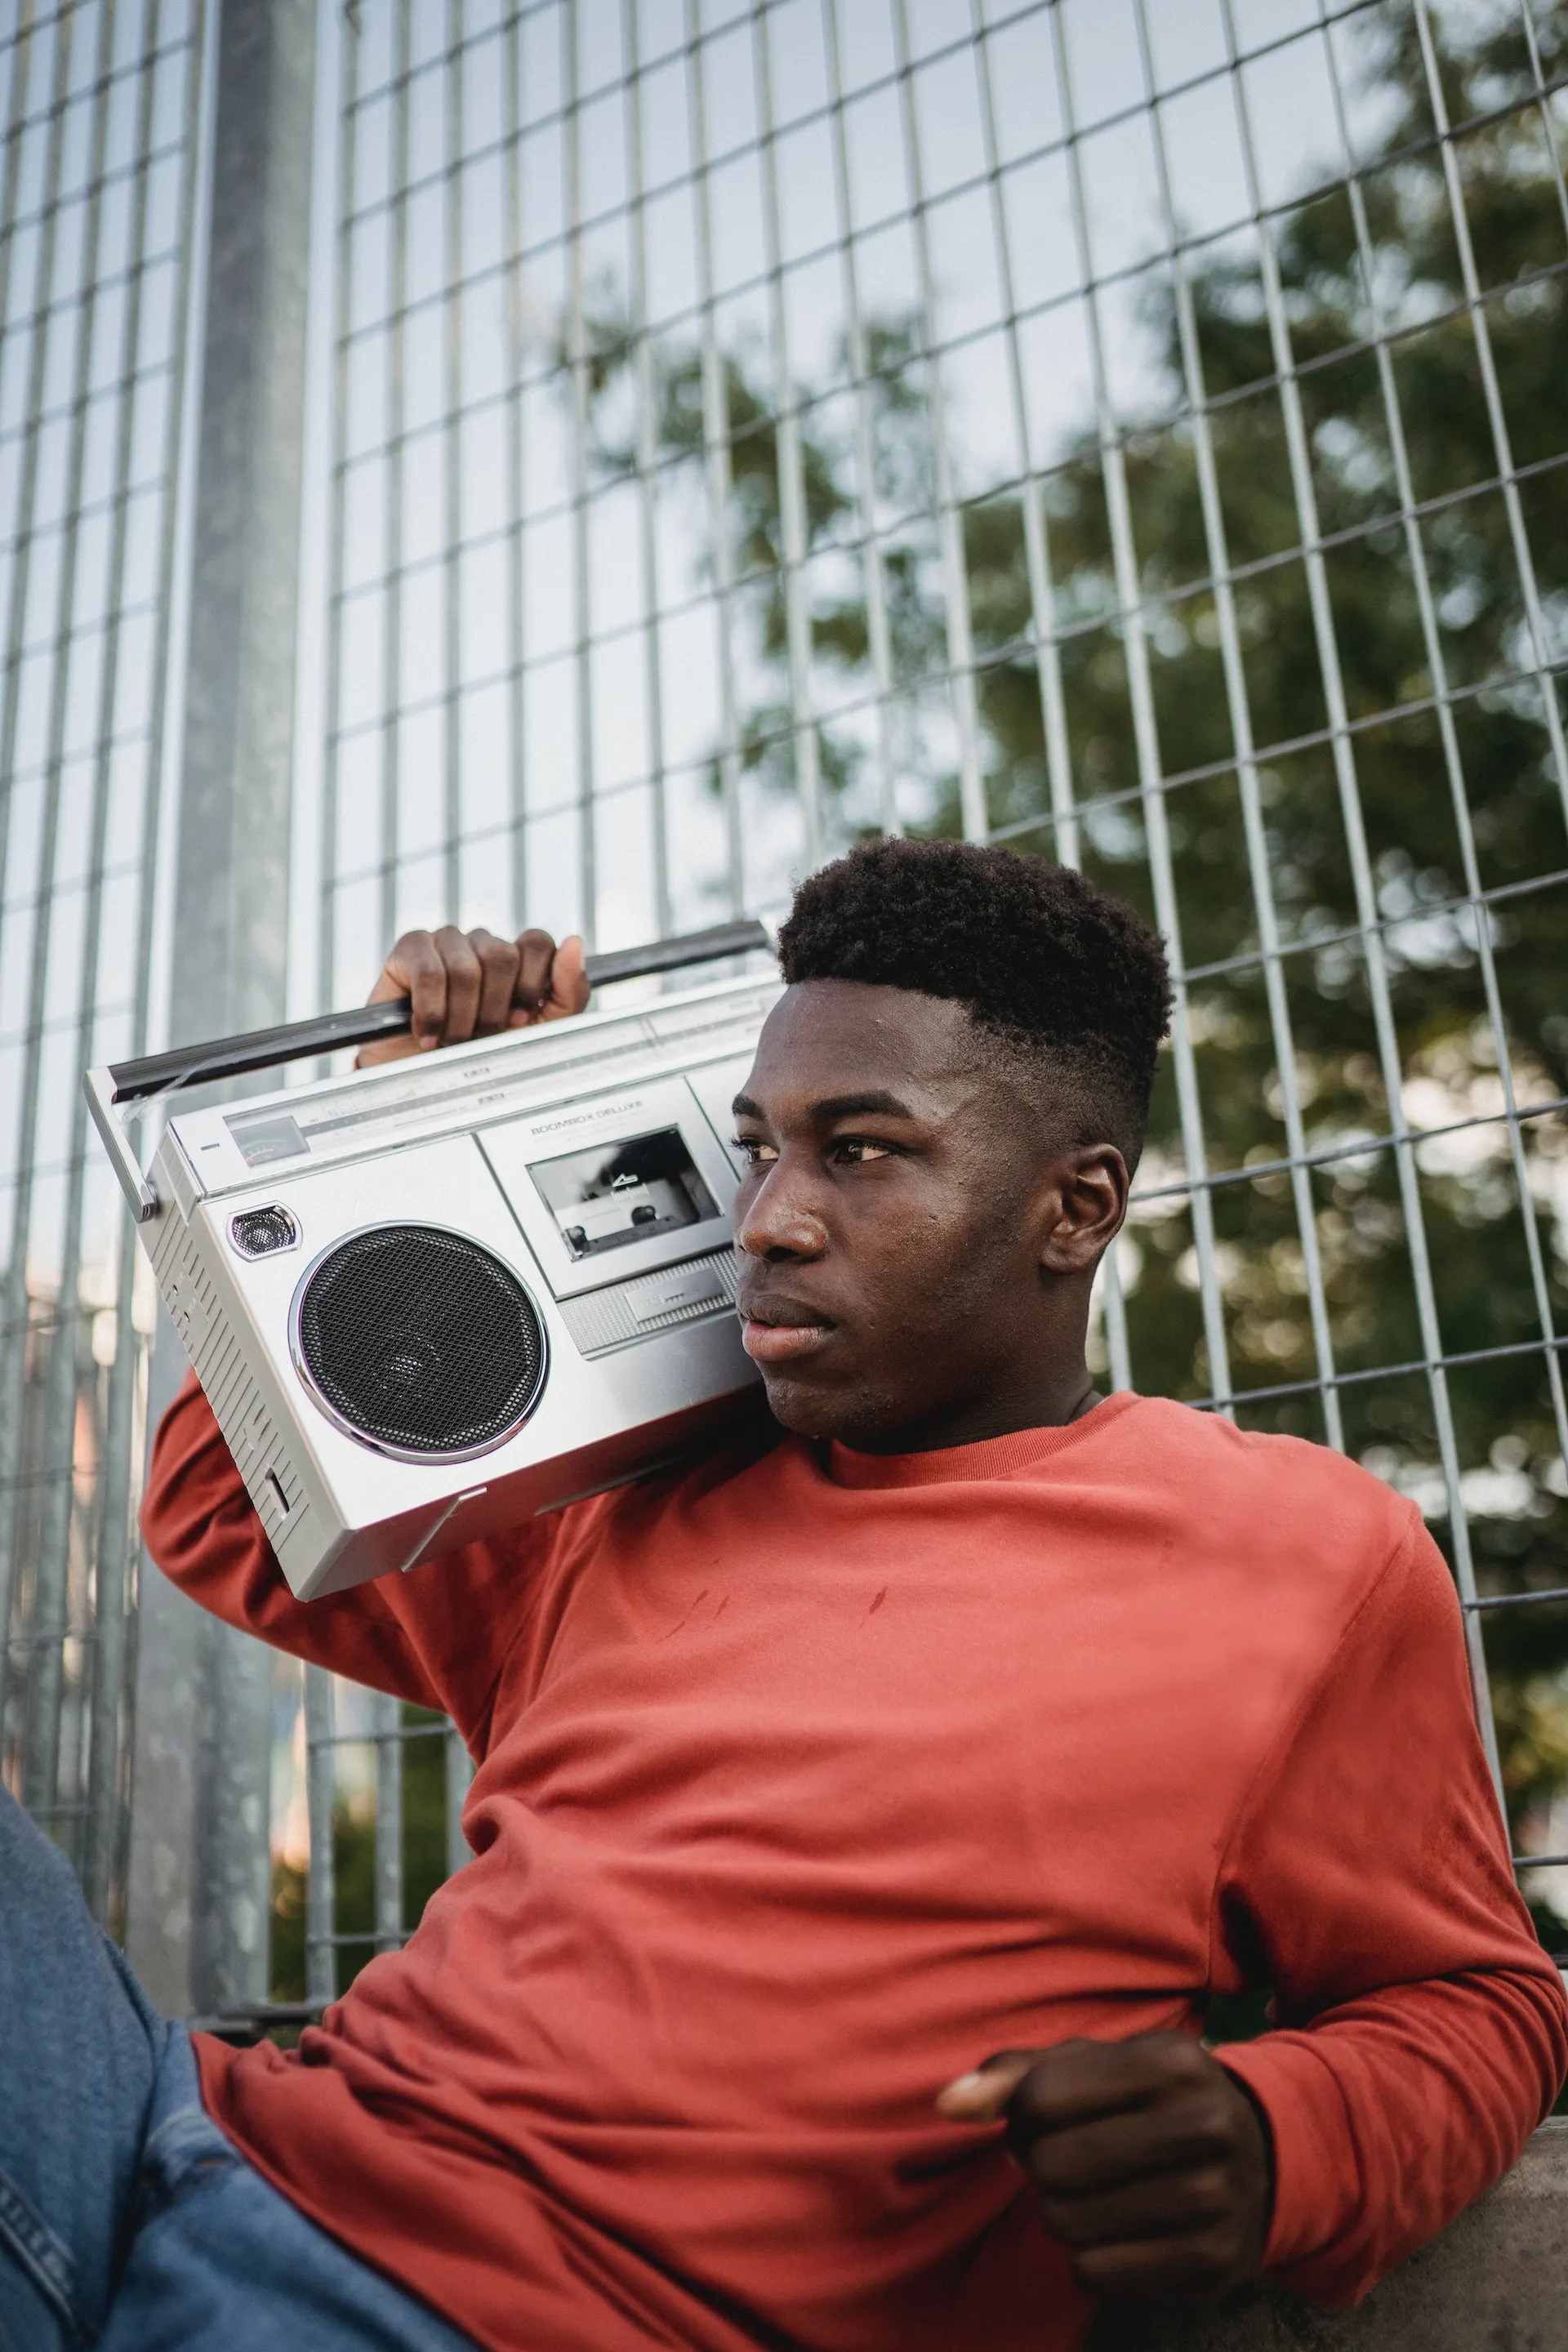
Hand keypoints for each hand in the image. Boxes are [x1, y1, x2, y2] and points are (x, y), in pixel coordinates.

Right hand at [357, 926, 588, 1066]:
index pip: (537, 942)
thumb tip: (575, 942)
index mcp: (516, 959)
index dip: (531, 984)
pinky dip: (431, 1012)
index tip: (518, 1021)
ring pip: (465, 967)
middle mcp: (481, 944)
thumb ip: (568, 991)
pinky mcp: (409, 950)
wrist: (428, 1089)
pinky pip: (428, 971)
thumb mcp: (540, 1033)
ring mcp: (445, 942)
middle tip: (481, 1037)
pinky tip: (427, 1034)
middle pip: (501, 955)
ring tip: (452, 1042)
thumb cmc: (484, 1060)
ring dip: (460, 1018)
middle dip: (493, 1008)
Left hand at [936, 2032, 1271, 2301]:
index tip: (1046, 2118)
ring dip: (1064, 2212)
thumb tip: (947, 2105)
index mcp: (1171, 2061)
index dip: (1023, 2115)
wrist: (1262, 2158)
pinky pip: (1094, 2273)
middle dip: (1041, 2166)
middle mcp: (1203, 2127)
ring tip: (1096, 2192)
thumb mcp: (1098, 2065)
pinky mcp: (1211, 2264)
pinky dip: (1090, 2257)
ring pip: (1068, 2224)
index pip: (1041, 2099)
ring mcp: (1214, 2200)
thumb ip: (1017, 2074)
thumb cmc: (1152, 2100)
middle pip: (1050, 2166)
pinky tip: (1121, 2230)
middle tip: (1070, 2159)